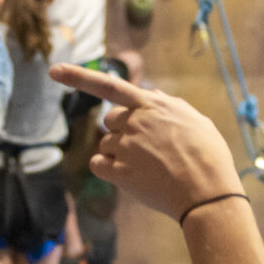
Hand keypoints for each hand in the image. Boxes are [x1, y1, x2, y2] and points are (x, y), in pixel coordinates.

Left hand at [52, 65, 239, 221]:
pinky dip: (107, 169)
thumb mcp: (196, 119)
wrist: (208, 193)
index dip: (78, 77)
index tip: (53, 71)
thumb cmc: (209, 157)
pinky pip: (98, 164)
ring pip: (106, 144)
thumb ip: (169, 105)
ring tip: (151, 167)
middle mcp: (134, 122)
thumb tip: (150, 96)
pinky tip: (130, 176)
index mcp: (152, 105)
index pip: (109, 86)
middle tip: (149, 148)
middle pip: (111, 121)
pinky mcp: (119, 173)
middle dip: (123, 130)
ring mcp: (125, 147)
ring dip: (120, 153)